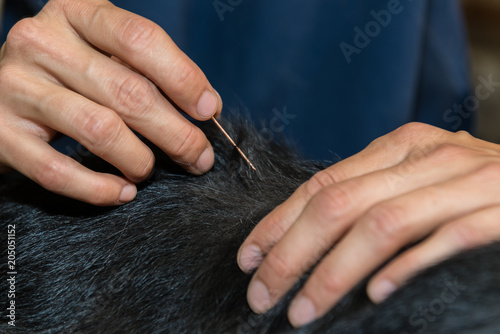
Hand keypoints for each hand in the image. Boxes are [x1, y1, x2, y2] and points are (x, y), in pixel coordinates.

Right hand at [0, 0, 220, 204]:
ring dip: (139, 160)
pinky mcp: (2, 133)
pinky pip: (56, 170)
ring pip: (98, 129)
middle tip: (199, 157)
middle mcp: (42, 42)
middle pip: (127, 92)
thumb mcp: (104, 49)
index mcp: (76, 12)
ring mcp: (17, 86)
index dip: (183, 78)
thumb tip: (205, 107)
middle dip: (176, 133)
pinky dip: (97, 188)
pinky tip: (123, 192)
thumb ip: (147, 69)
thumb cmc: (71, 68)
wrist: (2, 85)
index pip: (140, 39)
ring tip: (152, 171)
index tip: (209, 110)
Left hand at [237, 122, 499, 326]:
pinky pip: (447, 239)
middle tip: (262, 294)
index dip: (279, 222)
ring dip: (333, 273)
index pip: (323, 184)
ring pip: (380, 224)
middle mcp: (430, 157)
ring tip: (302, 311)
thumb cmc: (474, 189)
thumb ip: (373, 194)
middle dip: (290, 253)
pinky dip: (407, 267)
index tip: (249, 257)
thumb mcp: (418, 178)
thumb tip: (309, 236)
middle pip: (338, 204)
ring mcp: (468, 183)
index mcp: (401, 146)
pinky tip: (375, 296)